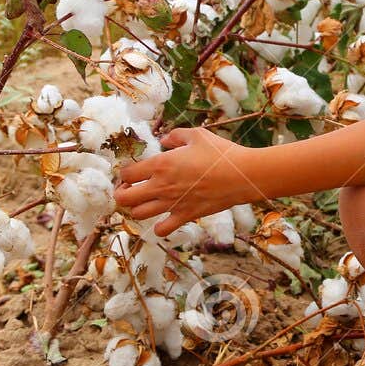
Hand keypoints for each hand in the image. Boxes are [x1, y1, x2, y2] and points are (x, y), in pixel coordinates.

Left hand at [113, 127, 254, 236]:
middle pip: (124, 199)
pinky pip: (162, 230)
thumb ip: (175, 136)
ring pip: (138, 215)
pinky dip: (159, 227)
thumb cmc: (220, 153)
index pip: (126, 174)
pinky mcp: (186, 216)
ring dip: (137, 208)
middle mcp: (161, 186)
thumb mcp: (197, 135)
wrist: (242, 176)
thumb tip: (164, 140)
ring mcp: (172, 204)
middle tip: (131, 189)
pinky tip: (164, 218)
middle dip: (122, 194)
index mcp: (160, 165)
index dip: (125, 174)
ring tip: (147, 201)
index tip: (133, 172)